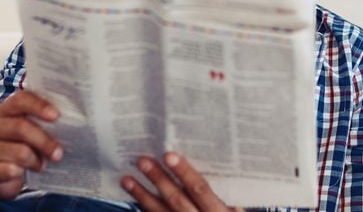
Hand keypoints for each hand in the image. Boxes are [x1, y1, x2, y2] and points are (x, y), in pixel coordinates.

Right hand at [0, 90, 62, 198]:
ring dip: (35, 160)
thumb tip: (74, 121)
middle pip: (20, 127)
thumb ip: (44, 122)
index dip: (39, 106)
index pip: (20, 100)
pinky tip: (23, 173)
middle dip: (45, 141)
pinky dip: (19, 172)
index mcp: (5, 110)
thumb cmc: (18, 147)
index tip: (57, 116)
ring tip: (41, 165)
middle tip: (59, 153)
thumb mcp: (30, 131)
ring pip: (17, 151)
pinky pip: (6, 170)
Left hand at [121, 152, 237, 211]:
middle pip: (176, 199)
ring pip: (160, 211)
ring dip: (142, 194)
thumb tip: (213, 162)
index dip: (185, 172)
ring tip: (127, 178)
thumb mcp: (235, 211)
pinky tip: (133, 197)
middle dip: (159, 179)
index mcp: (218, 211)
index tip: (170, 155)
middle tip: (143, 160)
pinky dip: (143, 207)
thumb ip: (226, 192)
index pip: (200, 189)